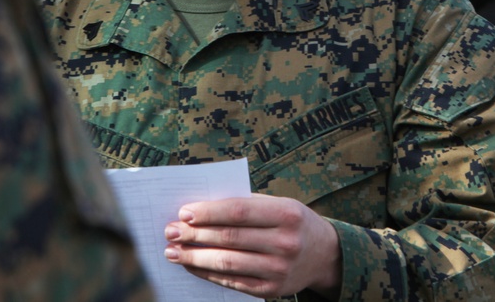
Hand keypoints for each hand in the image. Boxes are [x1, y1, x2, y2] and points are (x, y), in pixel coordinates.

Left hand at [163, 193, 341, 299]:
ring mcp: (278, 270)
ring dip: (194, 257)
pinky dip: (207, 273)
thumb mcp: (280, 205)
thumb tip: (200, 209)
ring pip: (227, 262)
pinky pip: (231, 281)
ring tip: (173, 251)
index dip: (209, 212)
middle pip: (229, 238)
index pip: (239, 212)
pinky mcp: (271, 290)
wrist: (324, 255)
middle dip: (194, 235)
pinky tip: (191, 265)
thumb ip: (246, 205)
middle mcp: (285, 243)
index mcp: (286, 214)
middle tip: (170, 231)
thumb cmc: (293, 222)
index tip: (184, 212)